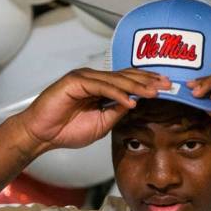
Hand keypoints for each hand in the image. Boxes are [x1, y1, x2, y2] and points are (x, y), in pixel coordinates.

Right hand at [16, 68, 170, 149]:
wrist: (42, 134)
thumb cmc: (67, 130)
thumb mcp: (102, 124)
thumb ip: (117, 112)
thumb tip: (135, 104)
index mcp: (101, 87)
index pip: (129, 81)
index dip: (148, 83)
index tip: (167, 88)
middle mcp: (94, 79)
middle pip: (126, 76)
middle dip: (148, 81)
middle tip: (168, 85)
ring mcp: (84, 77)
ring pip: (116, 79)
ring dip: (136, 86)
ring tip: (154, 93)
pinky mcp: (75, 81)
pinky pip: (101, 87)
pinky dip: (117, 94)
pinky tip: (130, 102)